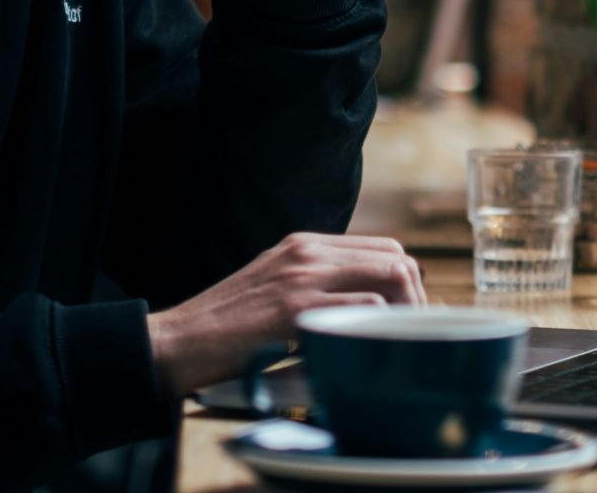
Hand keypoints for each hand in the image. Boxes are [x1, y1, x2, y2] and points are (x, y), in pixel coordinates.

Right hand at [144, 233, 425, 396]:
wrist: (179, 341)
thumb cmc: (225, 327)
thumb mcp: (273, 287)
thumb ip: (314, 285)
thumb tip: (367, 305)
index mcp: (303, 244)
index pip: (383, 247)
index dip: (407, 281)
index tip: (410, 315)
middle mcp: (306, 252)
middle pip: (396, 258)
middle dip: (416, 297)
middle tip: (412, 334)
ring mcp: (302, 278)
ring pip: (390, 277)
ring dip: (405, 316)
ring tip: (398, 345)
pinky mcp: (295, 310)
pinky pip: (365, 307)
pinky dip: (378, 330)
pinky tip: (371, 351)